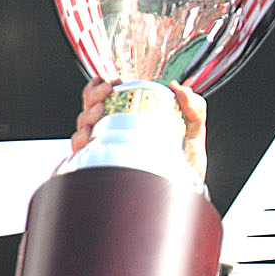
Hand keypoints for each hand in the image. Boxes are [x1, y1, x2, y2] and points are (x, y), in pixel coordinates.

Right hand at [71, 78, 208, 184]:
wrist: (186, 193)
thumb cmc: (187, 164)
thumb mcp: (194, 130)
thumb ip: (194, 107)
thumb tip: (179, 88)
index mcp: (130, 119)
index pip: (106, 96)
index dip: (102, 85)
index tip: (113, 81)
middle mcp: (114, 133)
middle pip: (90, 106)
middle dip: (93, 95)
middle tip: (107, 91)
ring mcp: (106, 150)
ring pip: (83, 126)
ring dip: (87, 114)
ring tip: (100, 111)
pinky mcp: (101, 169)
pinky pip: (81, 153)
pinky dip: (80, 141)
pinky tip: (88, 136)